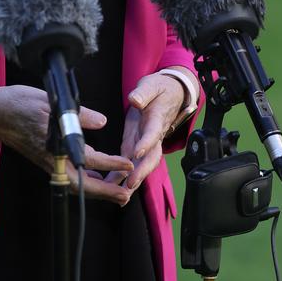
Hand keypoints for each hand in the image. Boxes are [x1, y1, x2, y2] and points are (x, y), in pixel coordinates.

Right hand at [0, 84, 134, 204]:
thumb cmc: (17, 103)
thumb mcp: (49, 102)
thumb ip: (77, 114)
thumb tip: (101, 122)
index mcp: (53, 146)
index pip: (87, 158)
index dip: (109, 164)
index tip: (127, 165)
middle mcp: (51, 159)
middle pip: (81, 184)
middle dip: (105, 192)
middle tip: (126, 196)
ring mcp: (47, 161)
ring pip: (75, 182)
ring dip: (96, 188)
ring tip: (117, 189)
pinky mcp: (44, 159)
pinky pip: (68, 175)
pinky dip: (84, 178)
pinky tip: (94, 173)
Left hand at [104, 73, 184, 190]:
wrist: (169, 94)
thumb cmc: (159, 89)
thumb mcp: (152, 84)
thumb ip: (143, 92)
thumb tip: (135, 99)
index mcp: (157, 119)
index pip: (153, 133)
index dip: (146, 143)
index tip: (136, 153)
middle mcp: (153, 135)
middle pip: (151, 157)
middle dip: (141, 172)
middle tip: (129, 184)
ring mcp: (146, 142)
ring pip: (142, 164)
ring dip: (132, 180)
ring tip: (120, 196)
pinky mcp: (136, 144)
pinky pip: (131, 162)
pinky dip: (124, 176)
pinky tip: (113, 188)